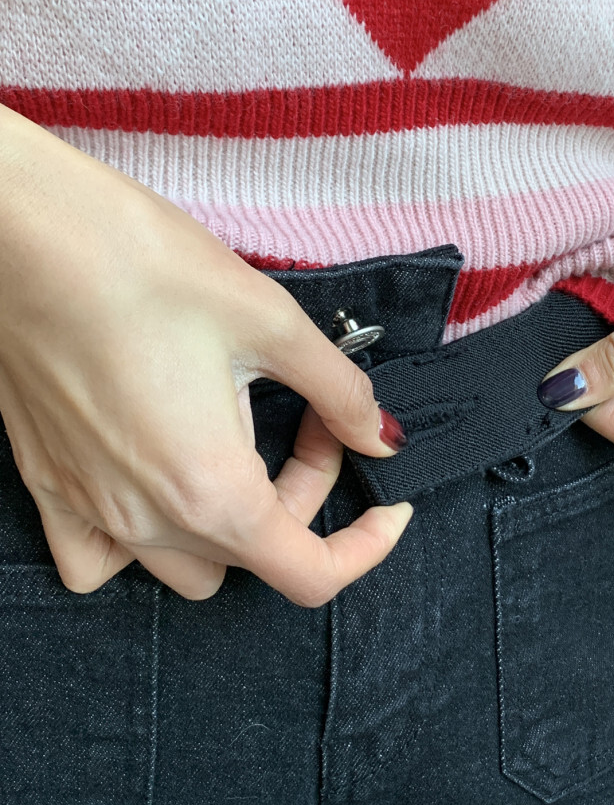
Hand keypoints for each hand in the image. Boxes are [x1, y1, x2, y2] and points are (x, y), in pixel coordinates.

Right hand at [0, 107, 411, 605]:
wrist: (20, 231)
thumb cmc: (139, 262)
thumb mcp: (270, 321)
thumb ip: (341, 392)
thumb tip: (382, 434)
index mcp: (210, 489)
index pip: (310, 573)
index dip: (367, 546)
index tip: (388, 505)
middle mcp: (145, 518)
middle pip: (254, 557)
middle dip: (303, 496)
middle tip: (311, 420)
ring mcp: (88, 508)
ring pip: (183, 566)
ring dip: (231, 525)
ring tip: (237, 445)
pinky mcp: (46, 481)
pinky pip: (97, 559)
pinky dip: (141, 543)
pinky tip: (157, 481)